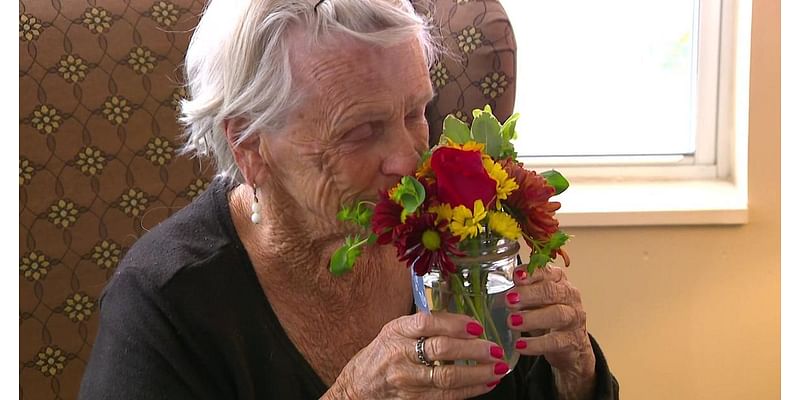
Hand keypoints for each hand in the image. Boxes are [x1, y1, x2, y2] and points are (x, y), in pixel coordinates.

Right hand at [324, 312, 508, 399]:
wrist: (357, 388)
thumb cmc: (380, 355)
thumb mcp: (394, 332)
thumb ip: (423, 325)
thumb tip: (463, 321)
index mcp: (396, 331)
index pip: (426, 323)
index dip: (454, 323)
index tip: (476, 326)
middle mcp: (400, 354)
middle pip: (440, 350)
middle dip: (473, 350)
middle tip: (495, 349)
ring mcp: (406, 380)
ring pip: (447, 377)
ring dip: (478, 373)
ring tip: (498, 368)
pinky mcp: (414, 399)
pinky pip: (446, 396)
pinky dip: (470, 390)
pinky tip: (486, 384)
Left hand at [506, 265, 595, 398]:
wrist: (571, 344)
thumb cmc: (547, 316)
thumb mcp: (535, 300)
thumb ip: (521, 291)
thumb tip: (498, 289)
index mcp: (558, 281)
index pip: (547, 271)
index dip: (531, 273)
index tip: (516, 277)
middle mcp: (569, 296)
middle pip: (552, 291)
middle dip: (529, 294)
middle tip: (509, 300)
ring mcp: (574, 318)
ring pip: (558, 315)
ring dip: (533, 318)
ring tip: (511, 322)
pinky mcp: (573, 341)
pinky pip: (556, 342)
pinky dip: (536, 344)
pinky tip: (520, 345)